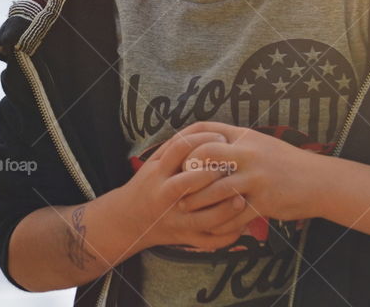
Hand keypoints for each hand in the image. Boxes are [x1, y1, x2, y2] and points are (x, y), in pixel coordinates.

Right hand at [119, 131, 252, 251]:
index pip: (180, 150)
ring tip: (241, 198)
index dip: (204, 141)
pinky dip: (225, 236)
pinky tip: (241, 225)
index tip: (223, 139)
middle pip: (188, 183)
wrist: (129, 220)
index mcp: (158, 172)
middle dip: (213, 173)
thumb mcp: (155, 162)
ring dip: (224, 209)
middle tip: (234, 166)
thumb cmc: (149, 184)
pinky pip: (207, 241)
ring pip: (201, 218)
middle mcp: (164, 195)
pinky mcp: (184, 238)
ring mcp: (174, 219)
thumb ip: (176, 146)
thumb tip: (209, 128)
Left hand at [170, 121, 318, 229]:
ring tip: (187, 208)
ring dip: (198, 201)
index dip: (183, 140)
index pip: (204, 129)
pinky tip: (211, 225)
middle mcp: (248, 153)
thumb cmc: (285, 162)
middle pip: (204, 155)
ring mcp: (256, 177)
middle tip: (177, 185)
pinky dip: (219, 222)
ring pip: (216, 189)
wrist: (319, 180)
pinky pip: (234, 215)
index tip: (173, 155)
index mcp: (244, 136)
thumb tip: (205, 145)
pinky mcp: (264, 201)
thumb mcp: (259, 143)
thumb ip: (234, 143)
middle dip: (187, 172)